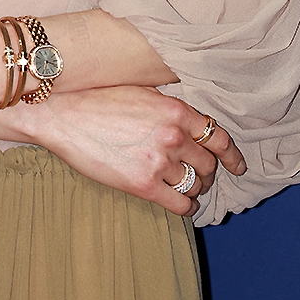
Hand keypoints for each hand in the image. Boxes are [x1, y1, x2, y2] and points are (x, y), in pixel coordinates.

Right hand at [0, 86, 244, 217]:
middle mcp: (173, 135)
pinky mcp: (143, 184)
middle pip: (208, 164)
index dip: (232, 155)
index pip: (218, 136)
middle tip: (199, 177)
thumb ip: (169, 108)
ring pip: (196, 185)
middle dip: (207, 173)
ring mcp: (159, 160)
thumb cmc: (98, 100)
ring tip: (186, 189)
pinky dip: (185, 208)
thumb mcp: (142, 92)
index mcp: (176, 109)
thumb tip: (188, 122)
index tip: (237, 166)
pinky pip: (180, 204)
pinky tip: (180, 204)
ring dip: (194, 190)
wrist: (63, 115)